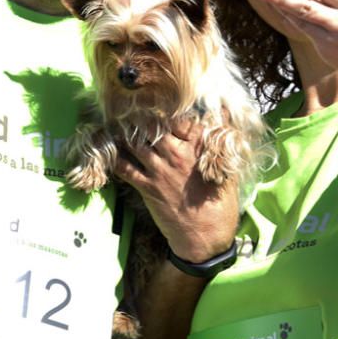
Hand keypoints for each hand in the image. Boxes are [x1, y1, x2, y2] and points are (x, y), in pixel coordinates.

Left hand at [115, 120, 239, 262]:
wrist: (206, 237)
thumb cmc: (221, 203)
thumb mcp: (228, 168)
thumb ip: (222, 139)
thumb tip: (223, 110)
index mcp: (199, 146)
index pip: (177, 117)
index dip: (164, 108)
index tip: (154, 101)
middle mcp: (177, 154)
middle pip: (151, 125)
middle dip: (138, 115)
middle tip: (127, 107)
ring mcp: (159, 171)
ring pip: (135, 143)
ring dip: (124, 132)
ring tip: (116, 122)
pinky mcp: (147, 188)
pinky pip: (124, 167)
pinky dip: (115, 157)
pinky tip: (109, 149)